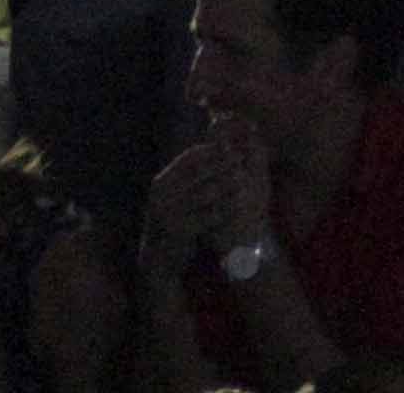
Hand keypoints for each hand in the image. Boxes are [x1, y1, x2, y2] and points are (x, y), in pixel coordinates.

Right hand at [150, 120, 273, 271]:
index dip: (210, 151)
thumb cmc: (175, 221)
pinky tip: (239, 205)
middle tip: (242, 159)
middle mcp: (160, 196)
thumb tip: (215, 147)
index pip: (187, 160)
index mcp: (160, 183)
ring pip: (203, 194)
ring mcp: (167, 214)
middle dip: (221, 165)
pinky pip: (206, 217)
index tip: (231, 146)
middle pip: (197, 174)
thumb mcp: (176, 196)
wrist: (159, 258)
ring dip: (226, 185)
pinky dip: (224, 210)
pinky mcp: (177, 232)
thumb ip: (191, 176)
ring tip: (244, 178)